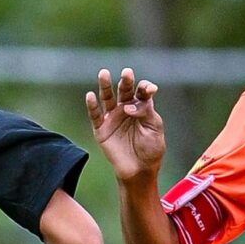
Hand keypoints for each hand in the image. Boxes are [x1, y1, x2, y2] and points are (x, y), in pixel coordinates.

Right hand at [86, 66, 165, 185]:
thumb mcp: (154, 128)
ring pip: (107, 98)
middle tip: (127, 73)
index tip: (150, 90)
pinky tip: (90, 95)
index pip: (142, 92)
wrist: (139, 170)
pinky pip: (95, 115)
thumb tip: (128, 106)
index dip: (145, 88)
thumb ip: (145, 112)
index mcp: (142, 107)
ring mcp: (112, 118)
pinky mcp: (101, 129)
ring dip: (105, 86)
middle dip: (126, 82)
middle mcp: (126, 109)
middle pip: (124, 91)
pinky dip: (91, 105)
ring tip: (103, 73)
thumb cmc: (151, 149)